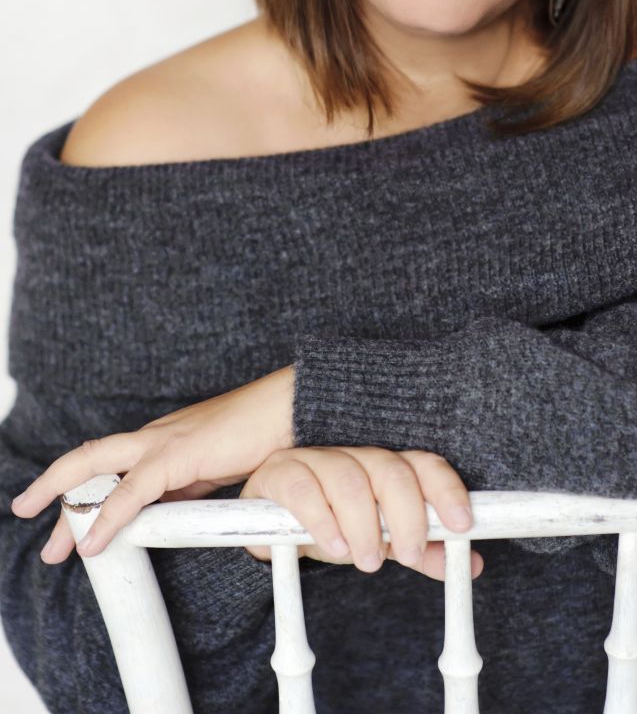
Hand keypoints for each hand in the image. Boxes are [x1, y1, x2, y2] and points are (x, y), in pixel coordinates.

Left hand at [11, 365, 295, 564]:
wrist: (293, 407)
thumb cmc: (266, 435)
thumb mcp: (219, 470)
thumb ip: (192, 489)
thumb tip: (177, 518)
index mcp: (165, 441)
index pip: (110, 464)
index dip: (84, 492)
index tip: (71, 523)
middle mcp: (156, 436)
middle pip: (89, 458)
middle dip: (55, 489)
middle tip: (28, 517)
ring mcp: (164, 441)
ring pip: (96, 464)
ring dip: (66, 502)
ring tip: (51, 541)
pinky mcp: (179, 453)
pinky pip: (133, 489)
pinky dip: (109, 515)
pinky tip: (94, 541)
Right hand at [238, 445, 483, 582]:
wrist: (273, 527)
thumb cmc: (337, 527)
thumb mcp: (382, 542)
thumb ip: (422, 550)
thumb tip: (471, 564)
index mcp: (386, 468)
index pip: (423, 465)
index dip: (446, 490)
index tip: (462, 525)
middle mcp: (356, 456)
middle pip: (390, 470)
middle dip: (406, 515)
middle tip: (409, 555)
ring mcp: (318, 460)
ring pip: (350, 479)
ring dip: (364, 523)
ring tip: (368, 560)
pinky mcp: (282, 473)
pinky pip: (304, 488)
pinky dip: (322, 518)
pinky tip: (332, 545)